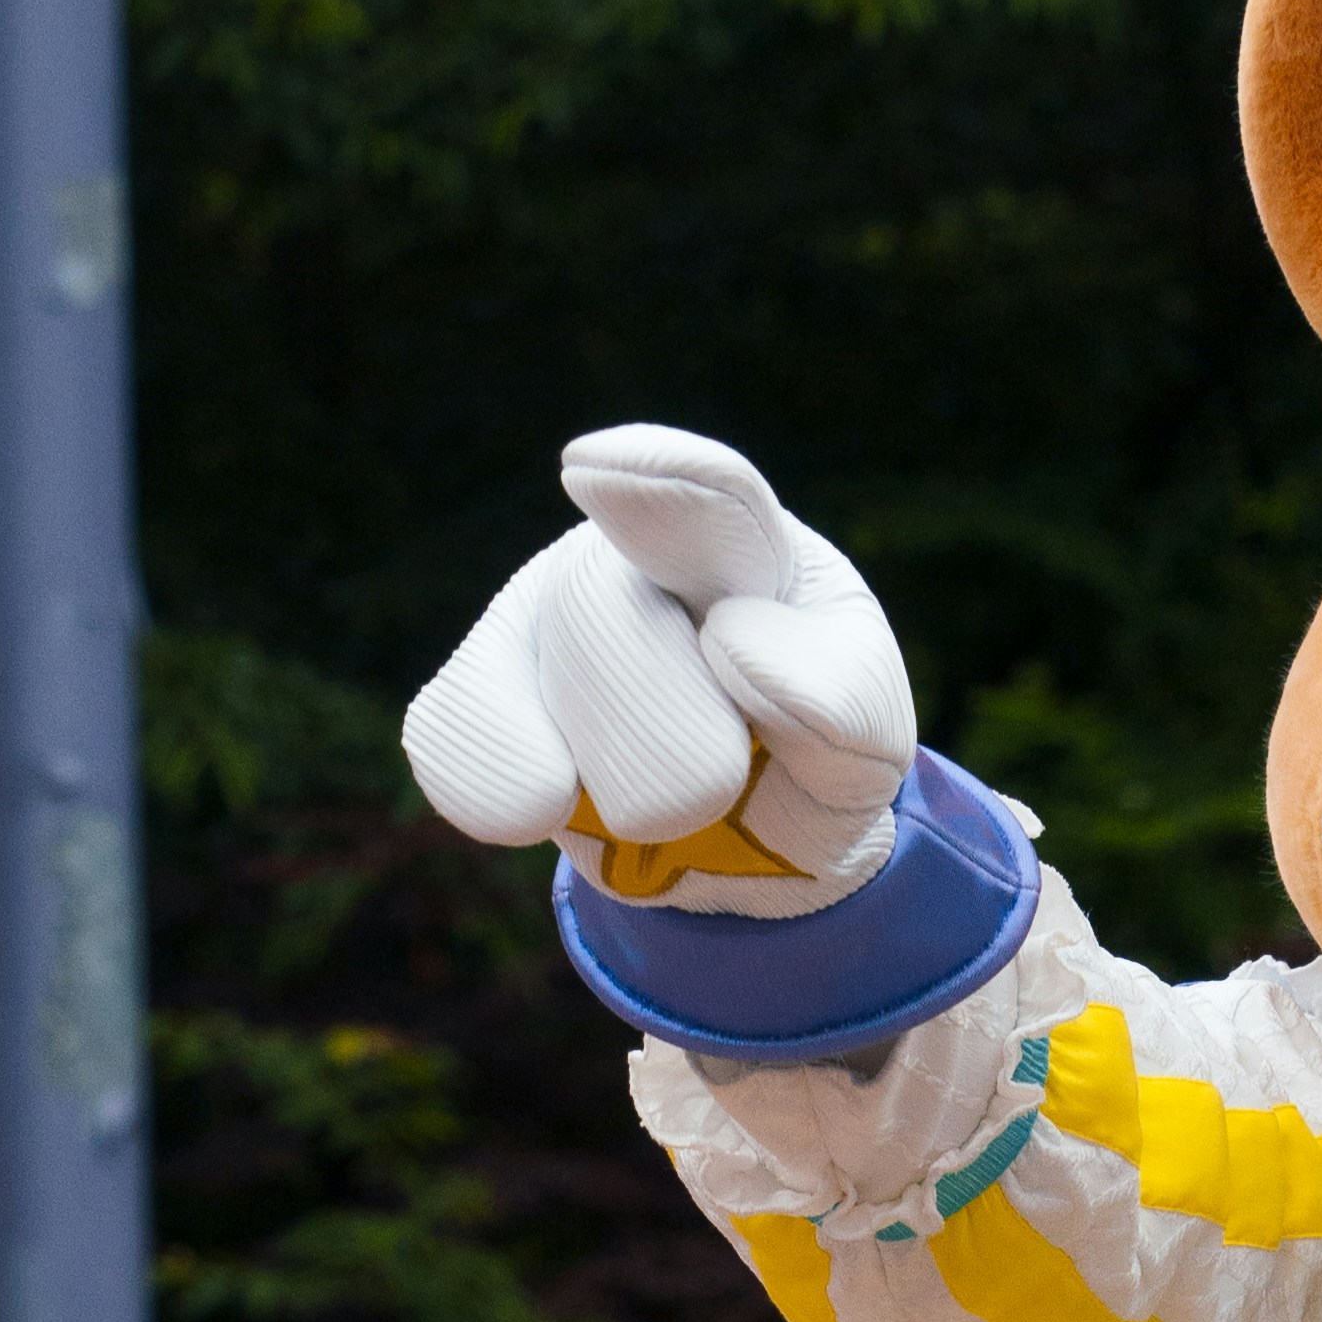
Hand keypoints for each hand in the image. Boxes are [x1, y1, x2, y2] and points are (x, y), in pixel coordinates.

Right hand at [400, 430, 917, 894]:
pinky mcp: (488, 688)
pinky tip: (556, 802)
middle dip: (666, 736)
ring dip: (616, 779)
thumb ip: (837, 700)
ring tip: (677, 801)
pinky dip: (503, 786)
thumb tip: (728, 636)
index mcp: (744, 547)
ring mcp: (544, 613)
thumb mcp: (867, 753)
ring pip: (534, 679)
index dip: (659, 490)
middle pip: (600, 610)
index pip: (710, 503)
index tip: (595, 474)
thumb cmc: (811, 770)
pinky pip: (454, 729)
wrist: (752, 847)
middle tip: (722, 785)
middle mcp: (629, 555)